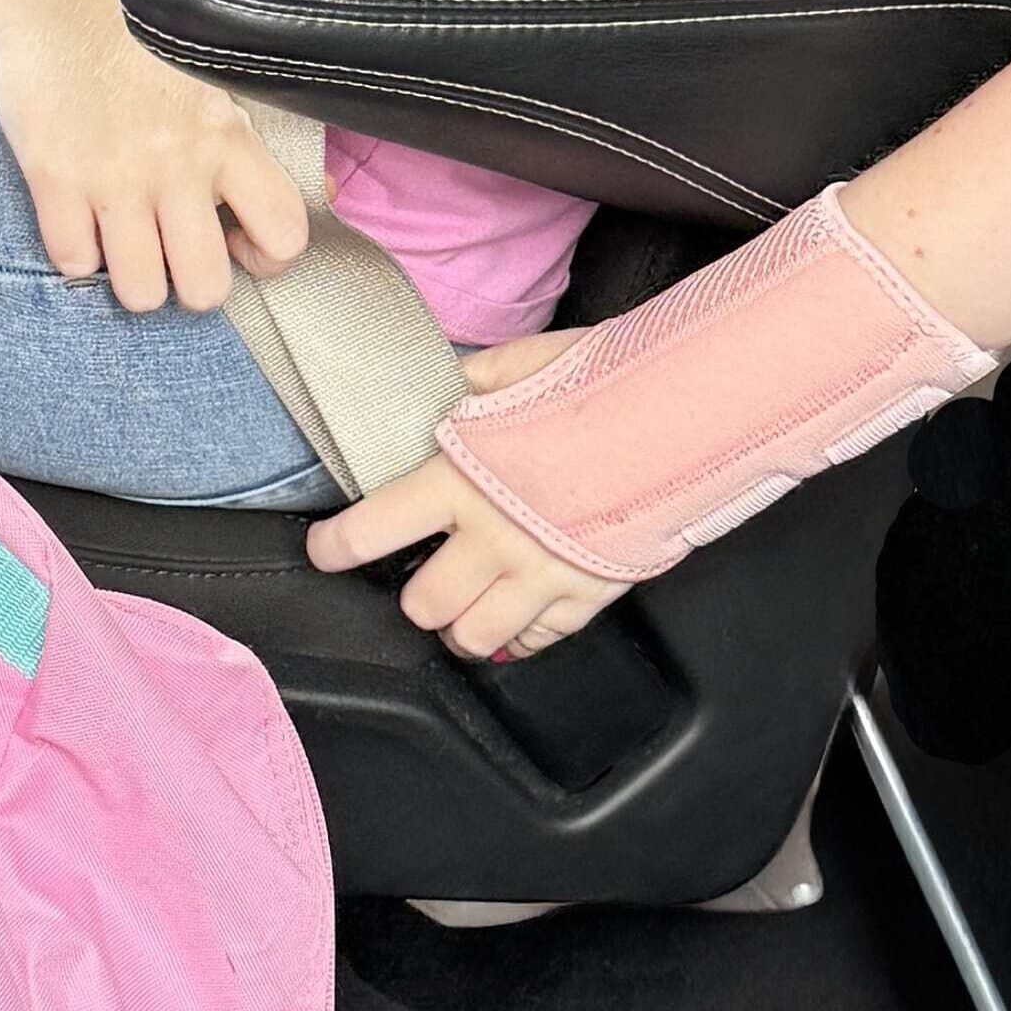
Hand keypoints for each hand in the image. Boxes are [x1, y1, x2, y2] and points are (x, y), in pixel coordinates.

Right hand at [0, 0, 313, 315]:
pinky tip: (80, 214)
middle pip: (207, 289)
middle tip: (170, 247)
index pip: (284, 234)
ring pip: (141, 293)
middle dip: (188, 281)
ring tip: (123, 236)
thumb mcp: (214, 83)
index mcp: (226, 136)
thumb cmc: (140, 43)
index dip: (264, 256)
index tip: (233, 238)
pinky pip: (74, 262)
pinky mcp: (53, 177)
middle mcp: (177, 162)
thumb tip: (327, 192)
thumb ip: (259, 146)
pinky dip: (76, 250)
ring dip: (131, 274)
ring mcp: (113, 174)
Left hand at [302, 331, 624, 660]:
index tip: (325, 550)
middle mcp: (495, 538)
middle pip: (423, 602)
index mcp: (463, 479)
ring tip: (458, 607)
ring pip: (472, 638)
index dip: (337, 547)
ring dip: (458, 626)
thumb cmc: (601, 385)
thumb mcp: (521, 367)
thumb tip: (442, 390)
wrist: (685, 420)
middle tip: (420, 572)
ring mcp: (541, 576)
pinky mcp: (585, 599)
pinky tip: (511, 613)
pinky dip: (514, 637)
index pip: (376, 529)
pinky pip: (532, 643)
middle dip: (414, 592)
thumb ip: (473, 386)